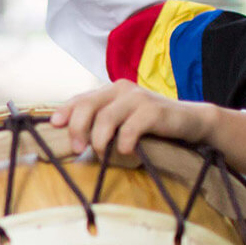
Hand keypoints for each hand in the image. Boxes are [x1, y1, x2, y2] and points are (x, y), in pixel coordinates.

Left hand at [49, 80, 219, 156]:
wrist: (191, 121)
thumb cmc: (152, 125)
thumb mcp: (124, 121)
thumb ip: (102, 123)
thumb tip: (74, 141)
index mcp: (111, 91)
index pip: (81, 99)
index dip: (66, 112)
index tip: (54, 126)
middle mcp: (122, 89)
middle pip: (88, 106)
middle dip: (78, 128)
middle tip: (77, 149)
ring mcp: (139, 98)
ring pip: (106, 118)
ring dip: (99, 140)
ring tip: (102, 154)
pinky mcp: (154, 110)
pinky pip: (131, 128)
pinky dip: (125, 142)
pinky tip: (126, 152)